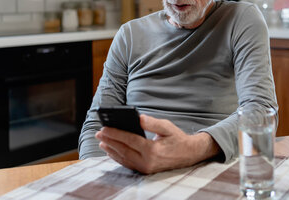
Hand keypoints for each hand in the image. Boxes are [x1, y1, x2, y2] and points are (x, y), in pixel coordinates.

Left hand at [95, 114, 219, 173]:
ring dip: (111, 150)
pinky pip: (128, 164)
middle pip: (123, 150)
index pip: (129, 140)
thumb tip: (138, 117)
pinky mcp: (145, 171)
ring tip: (102, 142)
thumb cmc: (177, 139)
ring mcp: (146, 168)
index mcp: (153, 150)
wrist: (189, 155)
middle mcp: (147, 162)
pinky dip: (118, 157)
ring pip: (124, 159)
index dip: (115, 134)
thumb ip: (152, 123)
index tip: (104, 128)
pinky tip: (112, 151)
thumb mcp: (167, 127)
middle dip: (110, 141)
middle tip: (99, 133)